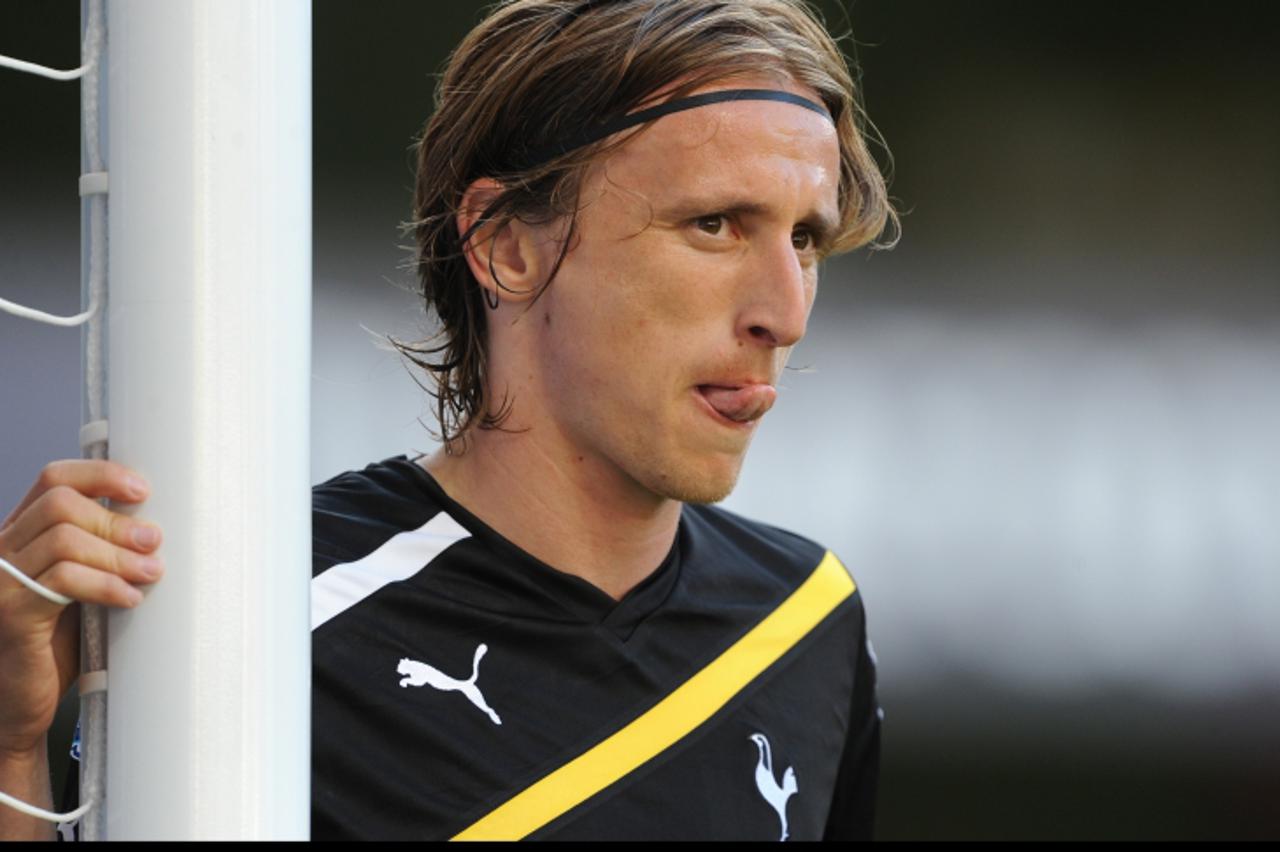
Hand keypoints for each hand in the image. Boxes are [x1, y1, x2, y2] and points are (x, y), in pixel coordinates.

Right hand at [0, 460, 163, 756]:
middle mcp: (2, 550)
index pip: (54, 478)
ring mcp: (1, 581)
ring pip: (65, 539)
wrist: (20, 703)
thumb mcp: (82, 588)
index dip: (100, 475)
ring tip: (151, 572)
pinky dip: (106, 585)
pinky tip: (130, 599)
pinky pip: (63, 580)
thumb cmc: (56, 643)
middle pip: (61, 503)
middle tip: (154, 541)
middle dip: (116, 519)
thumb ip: (102, 555)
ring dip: (119, 554)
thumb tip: (158, 530)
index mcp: (20, 534)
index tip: (143, 490)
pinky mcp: (11, 613)